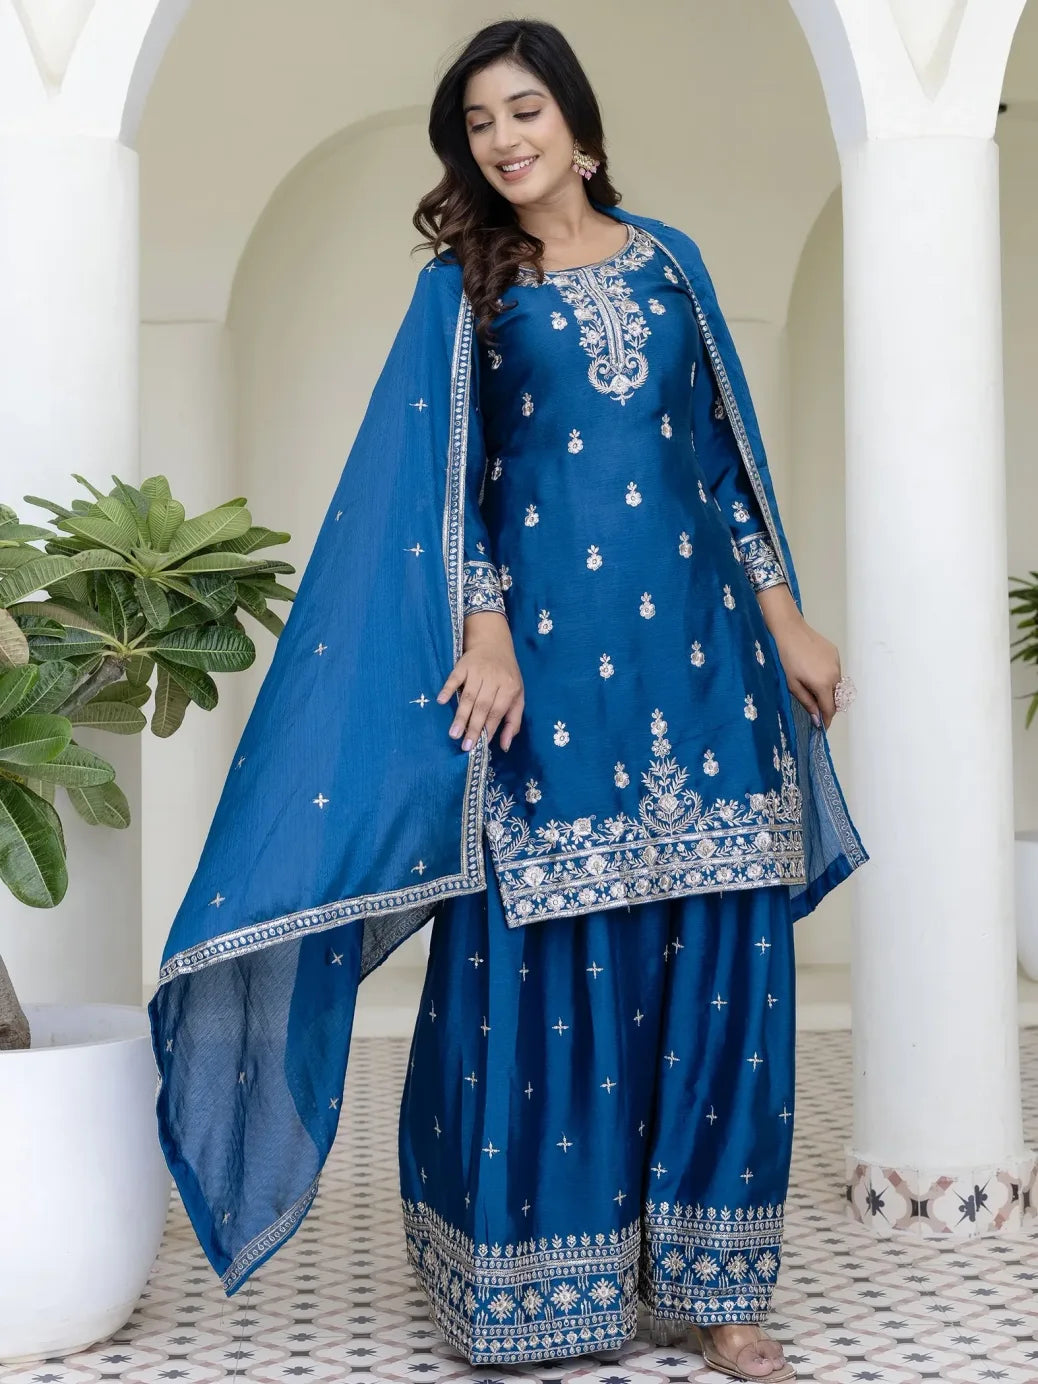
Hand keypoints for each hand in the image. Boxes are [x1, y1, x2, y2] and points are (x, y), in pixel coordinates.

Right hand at [437, 611, 523, 751]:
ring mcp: (478, 671)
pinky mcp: (464, 664)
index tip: (480, 745)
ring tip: (454, 733)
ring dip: (461, 715)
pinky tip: (442, 701)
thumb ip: (513, 720)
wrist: (494, 643)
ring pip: (469, 696)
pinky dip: (448, 689)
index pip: (498, 712)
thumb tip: (504, 746)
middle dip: (473, 727)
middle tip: (465, 745)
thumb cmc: (507, 675)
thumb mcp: (517, 695)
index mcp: (510, 687)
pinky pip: (454, 678)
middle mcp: (494, 678)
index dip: (489, 729)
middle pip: (483, 706)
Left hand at [756, 585, 841, 730]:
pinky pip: (834, 671)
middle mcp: (835, 674)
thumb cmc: (785, 658)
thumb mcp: (792, 685)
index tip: (822, 728)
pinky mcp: (835, 653)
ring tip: (812, 689)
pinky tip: (814, 672)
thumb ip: (808, 703)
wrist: (788, 629)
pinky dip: (828, 676)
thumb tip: (818, 719)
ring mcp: (837, 662)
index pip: (830, 709)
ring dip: (828, 691)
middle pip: (836, 698)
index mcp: (823, 684)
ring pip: (836, 684)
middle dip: (827, 706)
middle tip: (815, 709)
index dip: (826, 720)